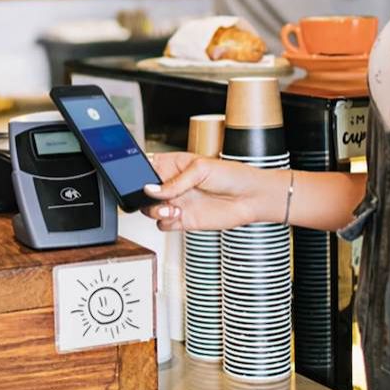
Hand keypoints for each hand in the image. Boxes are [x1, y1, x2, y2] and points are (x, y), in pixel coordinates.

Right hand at [142, 152, 269, 230]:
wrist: (252, 197)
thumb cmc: (232, 175)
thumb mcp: (201, 169)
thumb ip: (174, 181)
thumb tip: (150, 189)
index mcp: (174, 165)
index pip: (147, 167)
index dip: (138, 172)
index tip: (138, 178)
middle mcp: (173, 184)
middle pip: (143, 191)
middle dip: (143, 194)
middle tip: (154, 195)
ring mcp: (177, 202)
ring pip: (149, 209)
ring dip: (154, 209)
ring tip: (170, 207)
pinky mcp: (184, 220)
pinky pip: (163, 224)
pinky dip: (165, 221)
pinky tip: (178, 214)